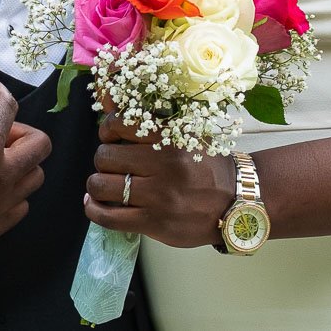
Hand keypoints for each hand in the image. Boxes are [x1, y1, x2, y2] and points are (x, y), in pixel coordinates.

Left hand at [83, 111, 234, 248]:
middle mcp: (163, 165)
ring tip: (105, 185)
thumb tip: (111, 108)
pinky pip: (108, 217)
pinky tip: (94, 203)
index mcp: (169, 139)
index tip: (110, 137)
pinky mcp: (155, 222)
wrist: (237, 201)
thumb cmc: (208, 167)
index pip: (118, 124)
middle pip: (105, 157)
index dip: (107, 130)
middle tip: (114, 166)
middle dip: (103, 160)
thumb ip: (152, 127)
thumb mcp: (186, 137)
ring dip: (96, 185)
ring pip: (101, 186)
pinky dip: (94, 209)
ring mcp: (158, 196)